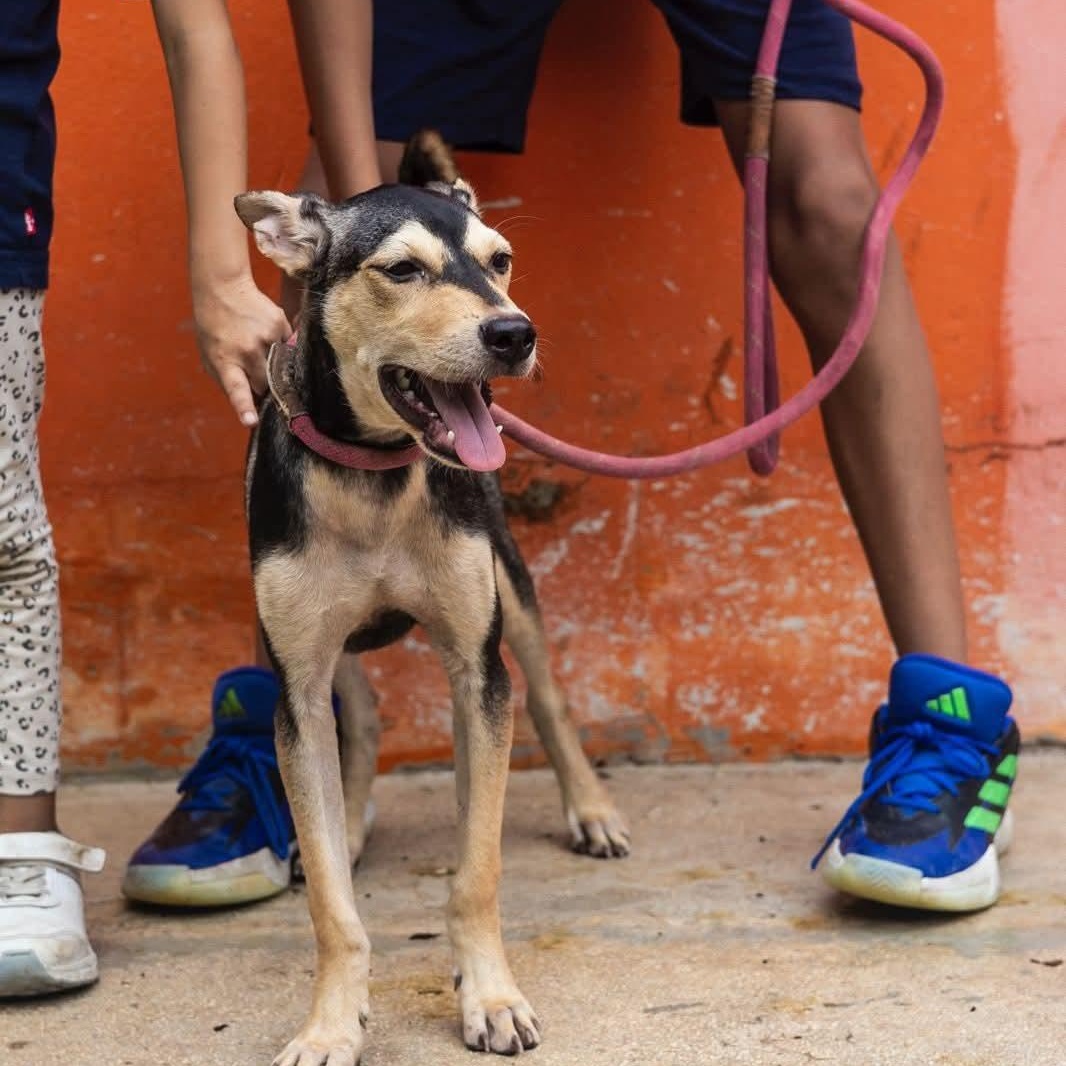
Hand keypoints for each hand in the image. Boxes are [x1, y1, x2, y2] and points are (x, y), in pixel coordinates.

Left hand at [191, 272, 290, 426]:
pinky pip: (289, 347)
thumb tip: (253, 403)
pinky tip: (264, 333)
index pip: (237, 388)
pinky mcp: (280, 325)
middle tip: (254, 370)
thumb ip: (227, 381)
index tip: (252, 421)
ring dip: (274, 364)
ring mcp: (266, 337)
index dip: (244, 406)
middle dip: (263, 385)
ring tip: (257, 346)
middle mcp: (246, 350)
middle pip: (266, 385)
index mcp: (225, 361)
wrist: (223, 288)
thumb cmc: (214, 329)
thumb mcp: (210, 357)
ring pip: (281, 367)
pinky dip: (280, 346)